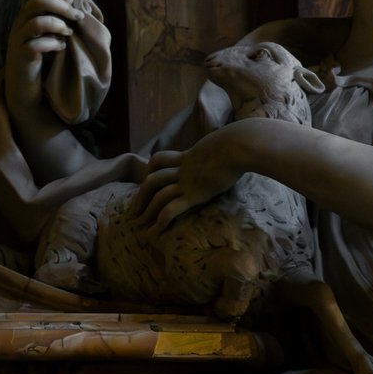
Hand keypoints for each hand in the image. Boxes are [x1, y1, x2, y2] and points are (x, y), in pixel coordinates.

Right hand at [5, 0, 84, 121]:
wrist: (28, 91)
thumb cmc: (45, 61)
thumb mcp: (55, 36)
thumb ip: (66, 20)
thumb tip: (89, 7)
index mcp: (30, 16)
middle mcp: (22, 25)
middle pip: (36, 1)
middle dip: (61, 5)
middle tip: (76, 17)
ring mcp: (20, 41)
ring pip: (35, 20)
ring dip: (57, 25)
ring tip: (68, 34)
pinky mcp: (23, 58)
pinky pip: (35, 45)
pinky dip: (52, 45)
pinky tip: (61, 49)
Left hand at [131, 123, 249, 231]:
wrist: (237, 146)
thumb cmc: (238, 143)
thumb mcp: (222, 142)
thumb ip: (219, 148)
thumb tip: (228, 146)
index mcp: (187, 156)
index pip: (160, 159)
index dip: (149, 169)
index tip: (146, 179)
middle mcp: (183, 169)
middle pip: (152, 179)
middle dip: (140, 195)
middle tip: (134, 209)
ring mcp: (187, 182)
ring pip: (158, 195)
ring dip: (146, 210)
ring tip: (140, 223)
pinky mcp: (195, 194)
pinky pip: (172, 208)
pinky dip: (161, 220)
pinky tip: (155, 231)